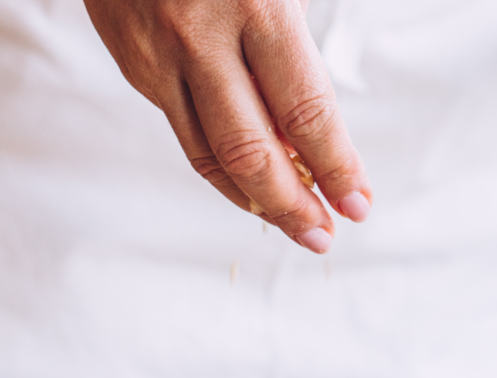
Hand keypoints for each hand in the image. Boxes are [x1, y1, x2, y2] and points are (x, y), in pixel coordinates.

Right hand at [83, 0, 371, 252]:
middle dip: (293, 205)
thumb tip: (312, 125)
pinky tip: (246, 188)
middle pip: (254, 151)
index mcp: (257, 3)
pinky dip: (221, 172)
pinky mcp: (138, 69)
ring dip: (254, 202)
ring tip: (290, 225)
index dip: (336, 165)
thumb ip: (291, 37)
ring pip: (211, 157)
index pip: (306, 111)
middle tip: (322, 235)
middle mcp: (204, 40)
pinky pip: (185, 136)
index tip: (358, 203)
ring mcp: (162, 60)